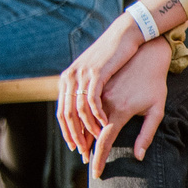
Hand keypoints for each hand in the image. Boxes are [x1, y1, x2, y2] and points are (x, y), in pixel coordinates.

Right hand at [59, 36, 172, 176]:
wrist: (145, 53)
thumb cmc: (155, 83)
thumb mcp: (156, 110)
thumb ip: (147, 134)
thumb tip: (138, 156)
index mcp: (119, 110)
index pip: (104, 141)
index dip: (99, 159)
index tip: (96, 174)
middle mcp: (102, 101)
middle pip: (87, 131)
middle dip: (85, 149)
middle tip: (86, 163)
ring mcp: (94, 91)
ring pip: (79, 118)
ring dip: (77, 134)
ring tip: (80, 148)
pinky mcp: (90, 83)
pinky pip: (79, 104)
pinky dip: (77, 118)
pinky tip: (79, 127)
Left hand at [62, 17, 150, 140]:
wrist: (125, 35)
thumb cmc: (113, 58)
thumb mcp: (94, 74)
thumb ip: (87, 91)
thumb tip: (84, 110)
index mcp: (68, 80)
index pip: (62, 112)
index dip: (67, 132)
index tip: (76, 147)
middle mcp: (70, 78)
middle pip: (66, 114)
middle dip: (75, 136)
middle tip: (84, 152)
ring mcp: (82, 75)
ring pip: (78, 109)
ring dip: (87, 128)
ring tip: (96, 141)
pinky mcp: (95, 72)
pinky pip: (92, 99)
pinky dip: (97, 115)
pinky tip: (104, 126)